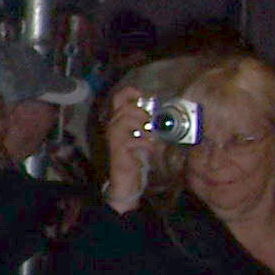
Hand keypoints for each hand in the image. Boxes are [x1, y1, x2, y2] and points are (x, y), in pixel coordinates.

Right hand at [103, 86, 150, 211]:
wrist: (126, 181)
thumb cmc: (136, 158)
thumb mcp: (144, 137)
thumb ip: (149, 124)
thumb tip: (162, 114)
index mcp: (119, 120)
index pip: (119, 97)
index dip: (131, 93)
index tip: (145, 97)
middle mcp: (112, 126)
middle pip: (125, 107)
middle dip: (143, 114)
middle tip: (152, 125)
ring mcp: (113, 137)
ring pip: (125, 119)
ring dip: (143, 127)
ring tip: (151, 138)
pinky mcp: (117, 149)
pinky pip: (131, 138)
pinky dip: (144, 143)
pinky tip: (149, 149)